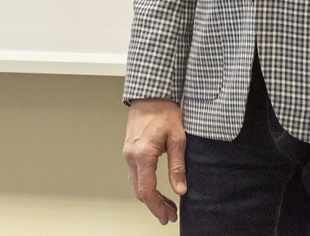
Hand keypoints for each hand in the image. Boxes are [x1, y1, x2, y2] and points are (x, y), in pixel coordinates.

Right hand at [123, 98, 187, 224]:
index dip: (157, 207)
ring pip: (136, 184)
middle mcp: (131, 156)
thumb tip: (180, 189)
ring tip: (167, 204)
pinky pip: (135, 174)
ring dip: (150, 197)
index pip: (146, 191)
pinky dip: (145, 185)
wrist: (151, 94)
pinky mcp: (130, 150)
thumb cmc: (164, 111)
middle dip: (155, 206)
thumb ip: (177, 167)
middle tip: (170, 214)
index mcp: (142, 155)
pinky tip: (157, 188)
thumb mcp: (177, 139)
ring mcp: (128, 153)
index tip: (167, 216)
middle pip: (139, 191)